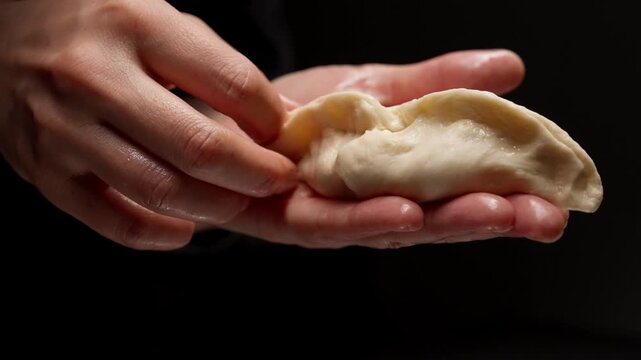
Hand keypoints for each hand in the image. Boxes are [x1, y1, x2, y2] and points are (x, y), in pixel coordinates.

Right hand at [0, 0, 295, 249]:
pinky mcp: (42, 168)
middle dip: (256, 175)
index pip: (232, 85)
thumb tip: (284, 121)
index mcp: (138, 26)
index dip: (272, 121)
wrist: (7, 25)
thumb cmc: (102, 23)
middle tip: (280, 181)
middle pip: (198, 147)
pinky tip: (185, 228)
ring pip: (159, 189)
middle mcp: (95, 76)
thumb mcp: (165, 21)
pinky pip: (109, 220)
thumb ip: (222, 70)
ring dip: (216, 207)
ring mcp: (63, 127)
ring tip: (239, 201)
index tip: (286, 138)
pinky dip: (156, 233)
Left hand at [216, 50, 568, 248]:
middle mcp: (373, 206)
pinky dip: (370, 218)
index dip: (508, 197)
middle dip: (492, 218)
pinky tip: (409, 215)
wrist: (234, 116)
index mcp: (401, 178)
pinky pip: (332, 223)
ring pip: (393, 228)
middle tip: (542, 218)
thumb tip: (509, 68)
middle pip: (437, 218)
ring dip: (444, 223)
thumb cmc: (308, 113)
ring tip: (494, 215)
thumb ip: (439, 84)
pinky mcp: (292, 219)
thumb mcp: (379, 90)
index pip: (462, 193)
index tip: (556, 198)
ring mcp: (334, 218)